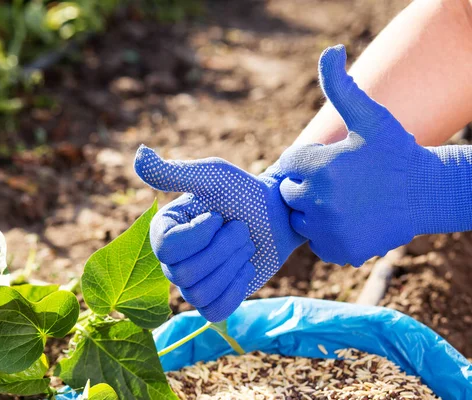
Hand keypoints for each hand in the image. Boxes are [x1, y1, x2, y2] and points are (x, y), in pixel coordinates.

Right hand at [134, 147, 303, 321]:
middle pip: (185, 274)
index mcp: (163, 230)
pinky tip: (245, 268)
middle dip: (223, 249)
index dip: (199, 235)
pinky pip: (215, 310)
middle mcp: (170, 260)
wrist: (277, 215)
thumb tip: (139, 155)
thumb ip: (174, 172)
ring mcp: (190, 283)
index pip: (167, 248)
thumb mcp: (210, 176)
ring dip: (232, 266)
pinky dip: (236, 289)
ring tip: (245, 245)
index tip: (218, 216)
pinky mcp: (212, 300)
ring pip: (200, 294)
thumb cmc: (242, 191)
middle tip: (241, 229)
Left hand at [279, 45, 419, 265]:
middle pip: (290, 194)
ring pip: (302, 221)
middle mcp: (317, 200)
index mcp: (317, 166)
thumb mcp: (368, 116)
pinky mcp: (339, 251)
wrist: (427, 192)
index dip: (308, 162)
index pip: (287, 165)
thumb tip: (330, 51)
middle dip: (307, 186)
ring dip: (315, 213)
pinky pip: (317, 244)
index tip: (332, 161)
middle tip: (339, 183)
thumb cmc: (396, 151)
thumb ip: (340, 87)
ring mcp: (328, 230)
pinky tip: (351, 220)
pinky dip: (328, 236)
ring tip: (346, 201)